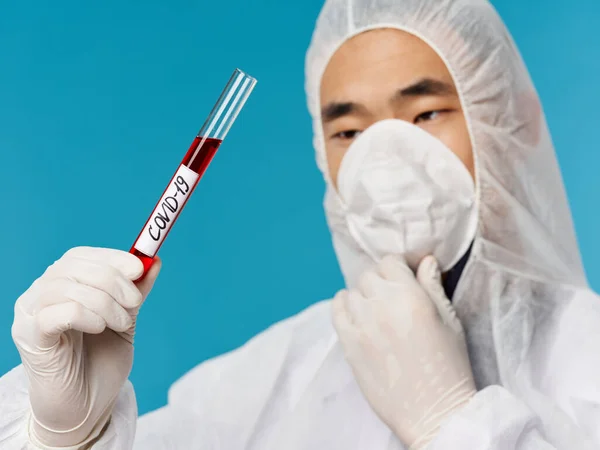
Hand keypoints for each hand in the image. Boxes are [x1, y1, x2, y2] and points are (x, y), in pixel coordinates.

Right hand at [11, 247, 160, 448]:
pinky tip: (99, 329)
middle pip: (74, 267)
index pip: (80, 255)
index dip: (112, 257)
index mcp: (61, 284)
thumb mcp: (125, 319)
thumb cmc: (99, 361)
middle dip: (113, 280)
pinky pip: (57, 312)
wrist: (85, 407)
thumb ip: (136, 291)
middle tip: (135, 303)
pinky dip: (87, 316)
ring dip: (105, 302)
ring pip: (67, 287)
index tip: (139, 268)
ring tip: (122, 323)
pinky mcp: (29, 337)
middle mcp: (40, 294)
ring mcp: (29, 314)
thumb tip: (153, 260)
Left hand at [332, 255, 475, 448]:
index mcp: (410, 296)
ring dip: (364, 295)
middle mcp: (382, 305)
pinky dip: (343, 305)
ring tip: (378, 309)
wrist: (433, 412)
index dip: (400, 265)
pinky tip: (355, 311)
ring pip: (353, 292)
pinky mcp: (348, 343)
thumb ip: (433, 287)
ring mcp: (361, 324)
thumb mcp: (450, 321)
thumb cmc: (450, 367)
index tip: (408, 274)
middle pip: (370, 275)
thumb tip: (425, 261)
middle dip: (383, 280)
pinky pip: (336, 310)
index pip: (391, 262)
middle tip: (395, 295)